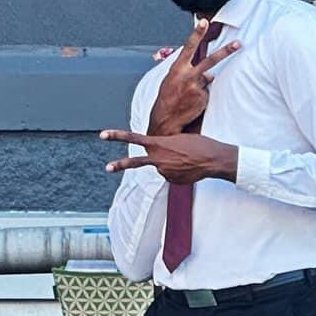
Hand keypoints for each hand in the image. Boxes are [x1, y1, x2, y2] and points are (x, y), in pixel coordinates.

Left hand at [101, 129, 239, 185]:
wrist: (214, 159)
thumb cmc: (199, 144)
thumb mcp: (178, 139)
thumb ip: (163, 147)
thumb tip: (157, 160)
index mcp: (159, 144)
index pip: (134, 138)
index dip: (117, 136)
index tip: (102, 135)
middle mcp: (158, 159)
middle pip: (136, 163)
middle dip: (120, 165)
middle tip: (107, 168)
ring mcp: (163, 172)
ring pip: (161, 168)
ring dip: (170, 164)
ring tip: (187, 160)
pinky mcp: (171, 181)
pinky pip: (170, 175)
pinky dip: (177, 172)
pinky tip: (189, 168)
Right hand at [147, 21, 240, 135]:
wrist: (164, 120)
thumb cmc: (167, 99)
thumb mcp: (170, 81)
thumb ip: (187, 73)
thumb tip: (210, 74)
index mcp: (176, 69)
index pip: (188, 47)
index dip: (196, 34)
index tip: (203, 22)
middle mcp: (187, 76)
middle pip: (211, 60)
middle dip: (226, 51)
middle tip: (239, 43)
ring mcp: (196, 87)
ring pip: (208, 79)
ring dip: (201, 86)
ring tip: (187, 96)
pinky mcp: (202, 98)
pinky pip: (207, 93)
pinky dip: (201, 97)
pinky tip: (191, 104)